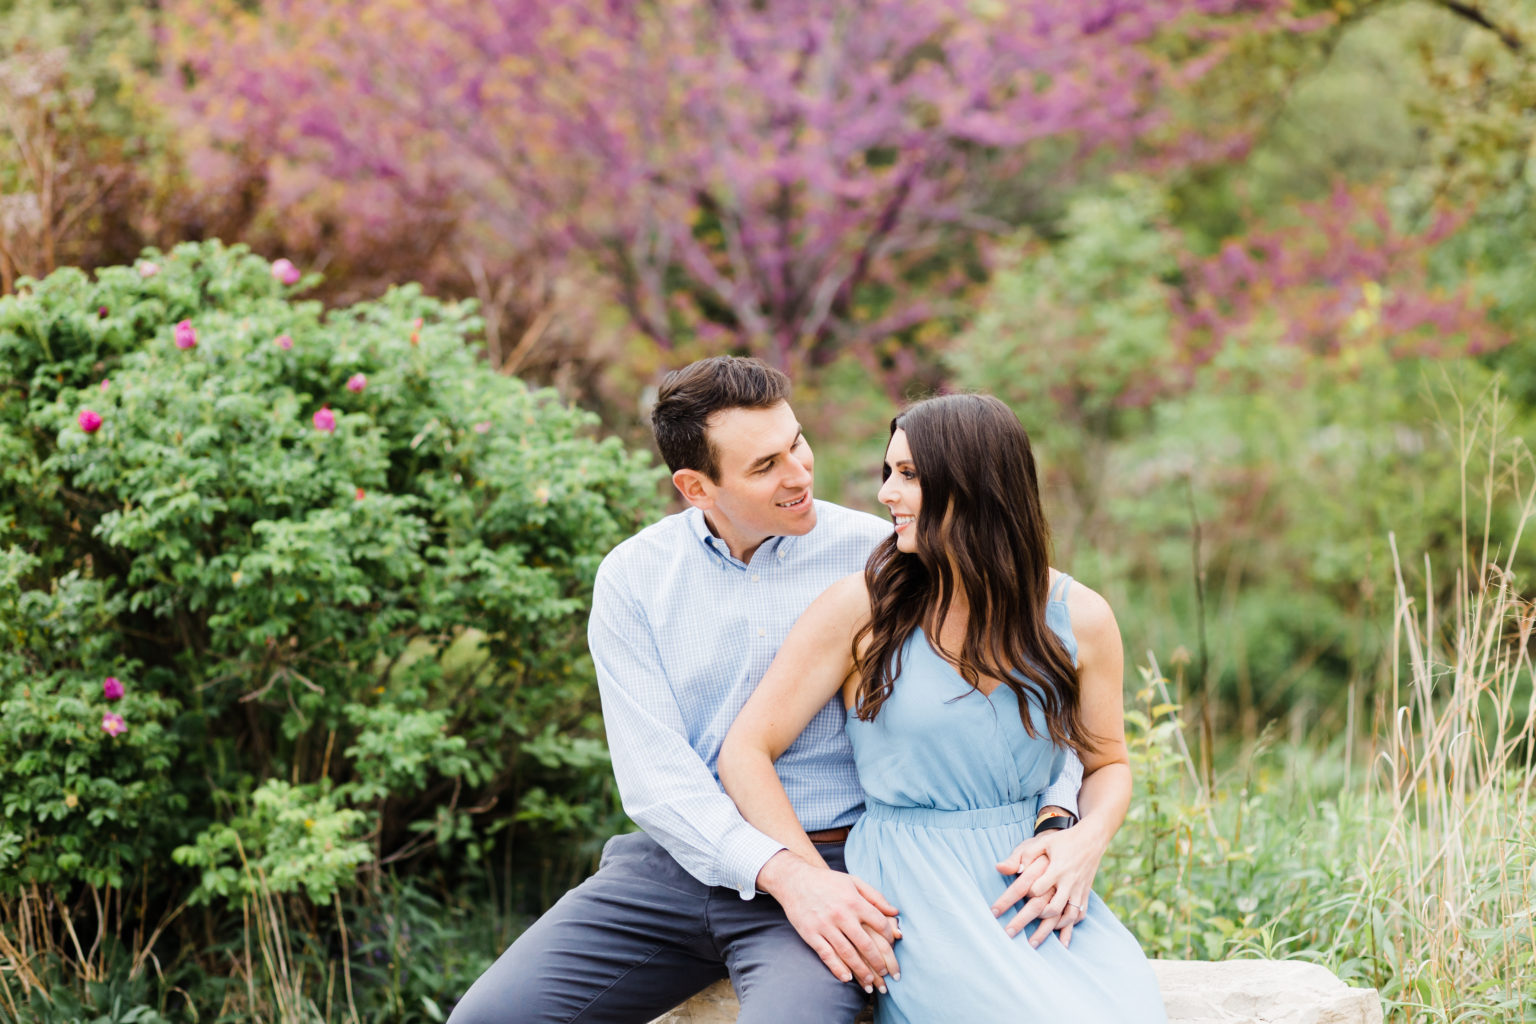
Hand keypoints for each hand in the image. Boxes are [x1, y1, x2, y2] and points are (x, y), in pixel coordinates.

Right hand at [758, 851, 900, 990]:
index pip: (880, 923)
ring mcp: (825, 926)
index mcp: (854, 901)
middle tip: (886, 974)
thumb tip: (895, 912)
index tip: (892, 944)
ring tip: (871, 981)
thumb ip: (875, 897)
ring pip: (848, 954)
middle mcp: (841, 915)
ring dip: (861, 971)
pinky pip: (827, 955)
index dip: (889, 936)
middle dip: (879, 962)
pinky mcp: (811, 934)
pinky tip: (847, 978)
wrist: (795, 880)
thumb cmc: (828, 882)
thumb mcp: (853, 882)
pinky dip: (838, 969)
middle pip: (866, 944)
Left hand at [992, 822, 1108, 947]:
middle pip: (1049, 908)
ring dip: (1049, 930)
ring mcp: (1078, 890)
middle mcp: (1068, 883)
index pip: (1035, 889)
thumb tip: (1000, 868)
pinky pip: (1079, 915)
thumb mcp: (1042, 842)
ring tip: (1032, 941)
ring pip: (1065, 916)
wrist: (1092, 838)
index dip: (1020, 897)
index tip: (1006, 904)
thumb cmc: (1063, 840)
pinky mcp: (1085, 894)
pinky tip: (1060, 940)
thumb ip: (1023, 855)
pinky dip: (1069, 928)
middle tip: (1009, 933)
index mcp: (1056, 869)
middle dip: (1027, 922)